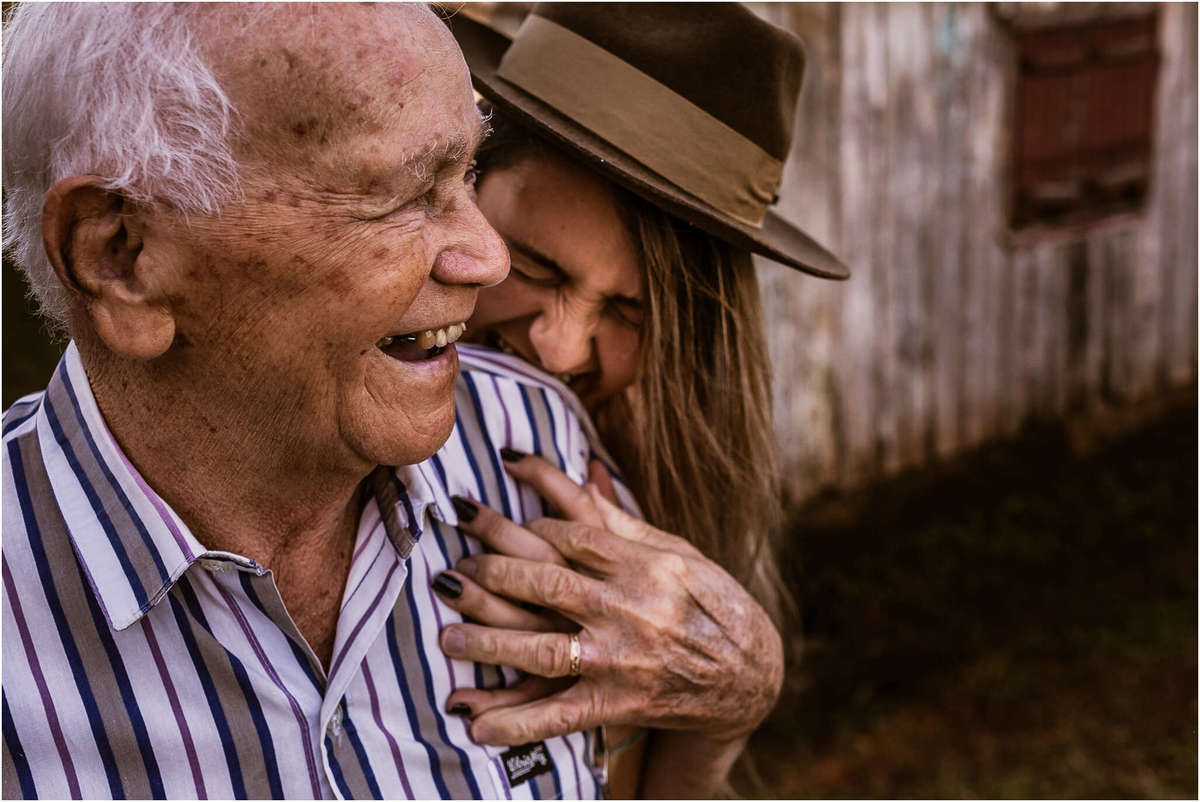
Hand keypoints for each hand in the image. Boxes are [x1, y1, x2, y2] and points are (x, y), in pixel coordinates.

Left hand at [435, 454, 783, 748]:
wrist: (751, 675)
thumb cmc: (711, 602)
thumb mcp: (677, 552)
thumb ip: (621, 521)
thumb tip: (583, 470)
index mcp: (647, 565)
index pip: (573, 536)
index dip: (528, 529)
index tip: (497, 528)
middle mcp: (633, 608)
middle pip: (548, 583)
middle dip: (492, 573)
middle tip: (452, 570)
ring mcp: (624, 659)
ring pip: (544, 648)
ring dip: (489, 644)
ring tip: (447, 638)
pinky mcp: (620, 704)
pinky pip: (561, 715)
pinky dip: (517, 723)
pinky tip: (476, 726)